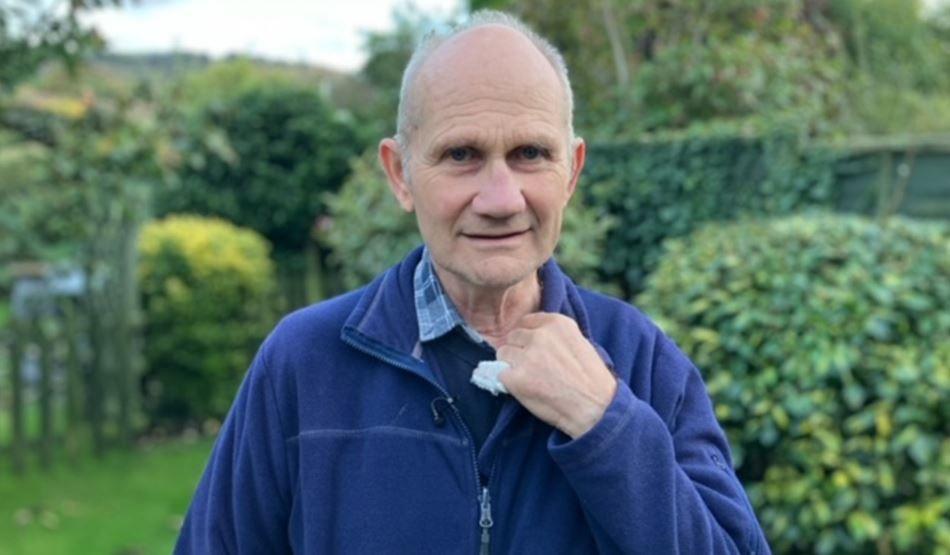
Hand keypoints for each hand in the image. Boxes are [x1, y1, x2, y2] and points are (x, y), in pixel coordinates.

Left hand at [496, 313, 617, 438]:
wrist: (596, 408)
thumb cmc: (592, 380)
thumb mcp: (579, 343)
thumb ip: (556, 335)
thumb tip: (533, 334)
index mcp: (557, 323)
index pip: (527, 321)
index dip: (529, 336)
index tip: (535, 348)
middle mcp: (540, 335)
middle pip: (513, 336)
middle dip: (519, 350)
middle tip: (533, 367)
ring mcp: (526, 356)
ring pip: (503, 353)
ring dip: (511, 364)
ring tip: (529, 379)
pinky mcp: (515, 378)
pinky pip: (500, 374)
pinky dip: (509, 382)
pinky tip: (525, 389)